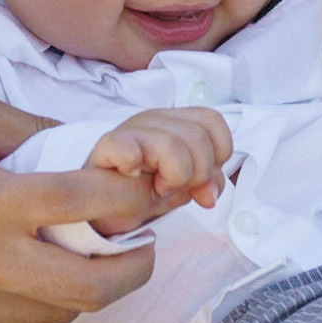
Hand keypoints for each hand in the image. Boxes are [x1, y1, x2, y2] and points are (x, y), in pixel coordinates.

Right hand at [0, 90, 159, 322]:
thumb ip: (33, 133)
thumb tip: (93, 148)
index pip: (84, 206)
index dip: (130, 198)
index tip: (146, 191)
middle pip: (88, 287)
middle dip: (134, 268)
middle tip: (145, 245)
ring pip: (56, 313)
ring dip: (88, 288)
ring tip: (94, 255)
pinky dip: (43, 302)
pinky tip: (40, 271)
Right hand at [88, 108, 233, 233]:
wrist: (104, 204)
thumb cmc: (146, 187)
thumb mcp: (185, 185)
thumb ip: (206, 183)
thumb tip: (210, 196)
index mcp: (177, 121)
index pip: (212, 121)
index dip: (217, 153)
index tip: (200, 176)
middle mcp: (155, 118)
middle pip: (197, 135)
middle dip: (196, 172)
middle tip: (176, 185)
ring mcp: (130, 129)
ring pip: (171, 144)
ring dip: (172, 176)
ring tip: (157, 188)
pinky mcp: (108, 145)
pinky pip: (128, 149)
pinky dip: (134, 164)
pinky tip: (133, 175)